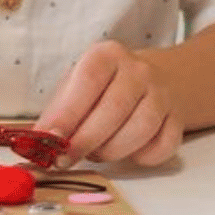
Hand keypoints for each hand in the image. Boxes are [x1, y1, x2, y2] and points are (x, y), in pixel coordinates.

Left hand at [37, 40, 182, 166]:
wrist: (151, 80)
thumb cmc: (102, 89)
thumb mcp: (74, 89)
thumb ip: (56, 113)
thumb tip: (37, 142)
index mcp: (107, 55)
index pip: (88, 80)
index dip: (68, 113)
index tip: (50, 139)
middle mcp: (138, 70)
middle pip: (114, 108)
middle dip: (86, 141)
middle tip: (66, 159)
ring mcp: (162, 93)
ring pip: (141, 129)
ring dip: (113, 151)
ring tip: (98, 152)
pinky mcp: (177, 118)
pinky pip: (163, 146)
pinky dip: (143, 158)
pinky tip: (128, 152)